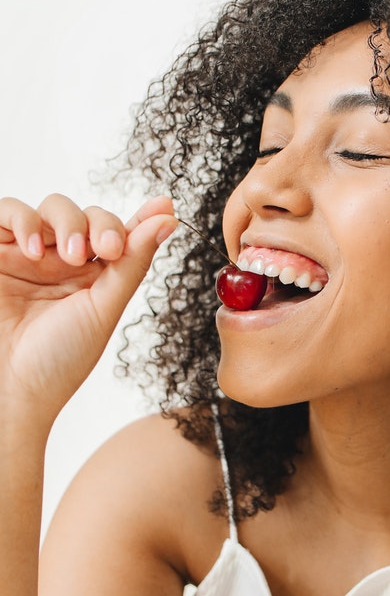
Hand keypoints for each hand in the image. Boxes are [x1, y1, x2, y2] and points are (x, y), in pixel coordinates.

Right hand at [0, 193, 177, 423]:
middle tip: (106, 250)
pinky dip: (25, 220)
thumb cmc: (57, 361)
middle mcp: (62, 262)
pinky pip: (9, 211)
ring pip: (54, 206)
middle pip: (88, 214)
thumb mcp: (104, 309)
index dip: (141, 218)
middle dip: (102, 224)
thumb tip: (167, 219)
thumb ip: (133, 262)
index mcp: (93, 278)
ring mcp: (28, 254)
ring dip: (69, 221)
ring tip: (71, 256)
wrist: (9, 389)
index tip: (163, 208)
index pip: (118, 235)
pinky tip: (35, 250)